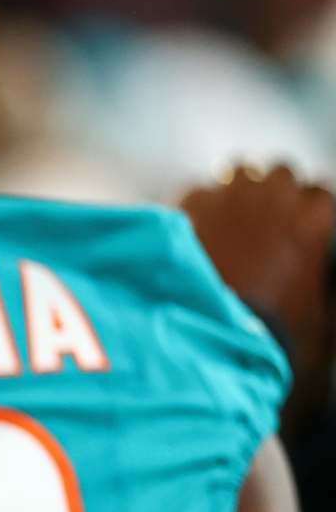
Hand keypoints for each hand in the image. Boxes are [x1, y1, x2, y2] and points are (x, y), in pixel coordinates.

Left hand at [179, 164, 334, 442]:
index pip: (319, 192)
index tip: (294, 225)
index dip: (305, 209)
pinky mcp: (189, 204)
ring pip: (239, 172)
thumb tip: (327, 295)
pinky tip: (194, 228)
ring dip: (237, 189)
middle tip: (260, 219)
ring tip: (227, 216)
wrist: (210, 338)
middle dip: (273, 192)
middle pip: (280, 173)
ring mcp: (230, 195)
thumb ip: (328, 296)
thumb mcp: (321, 318)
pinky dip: (198, 205)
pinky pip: (198, 190)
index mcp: (315, 218)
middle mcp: (276, 195)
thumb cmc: (271, 334)